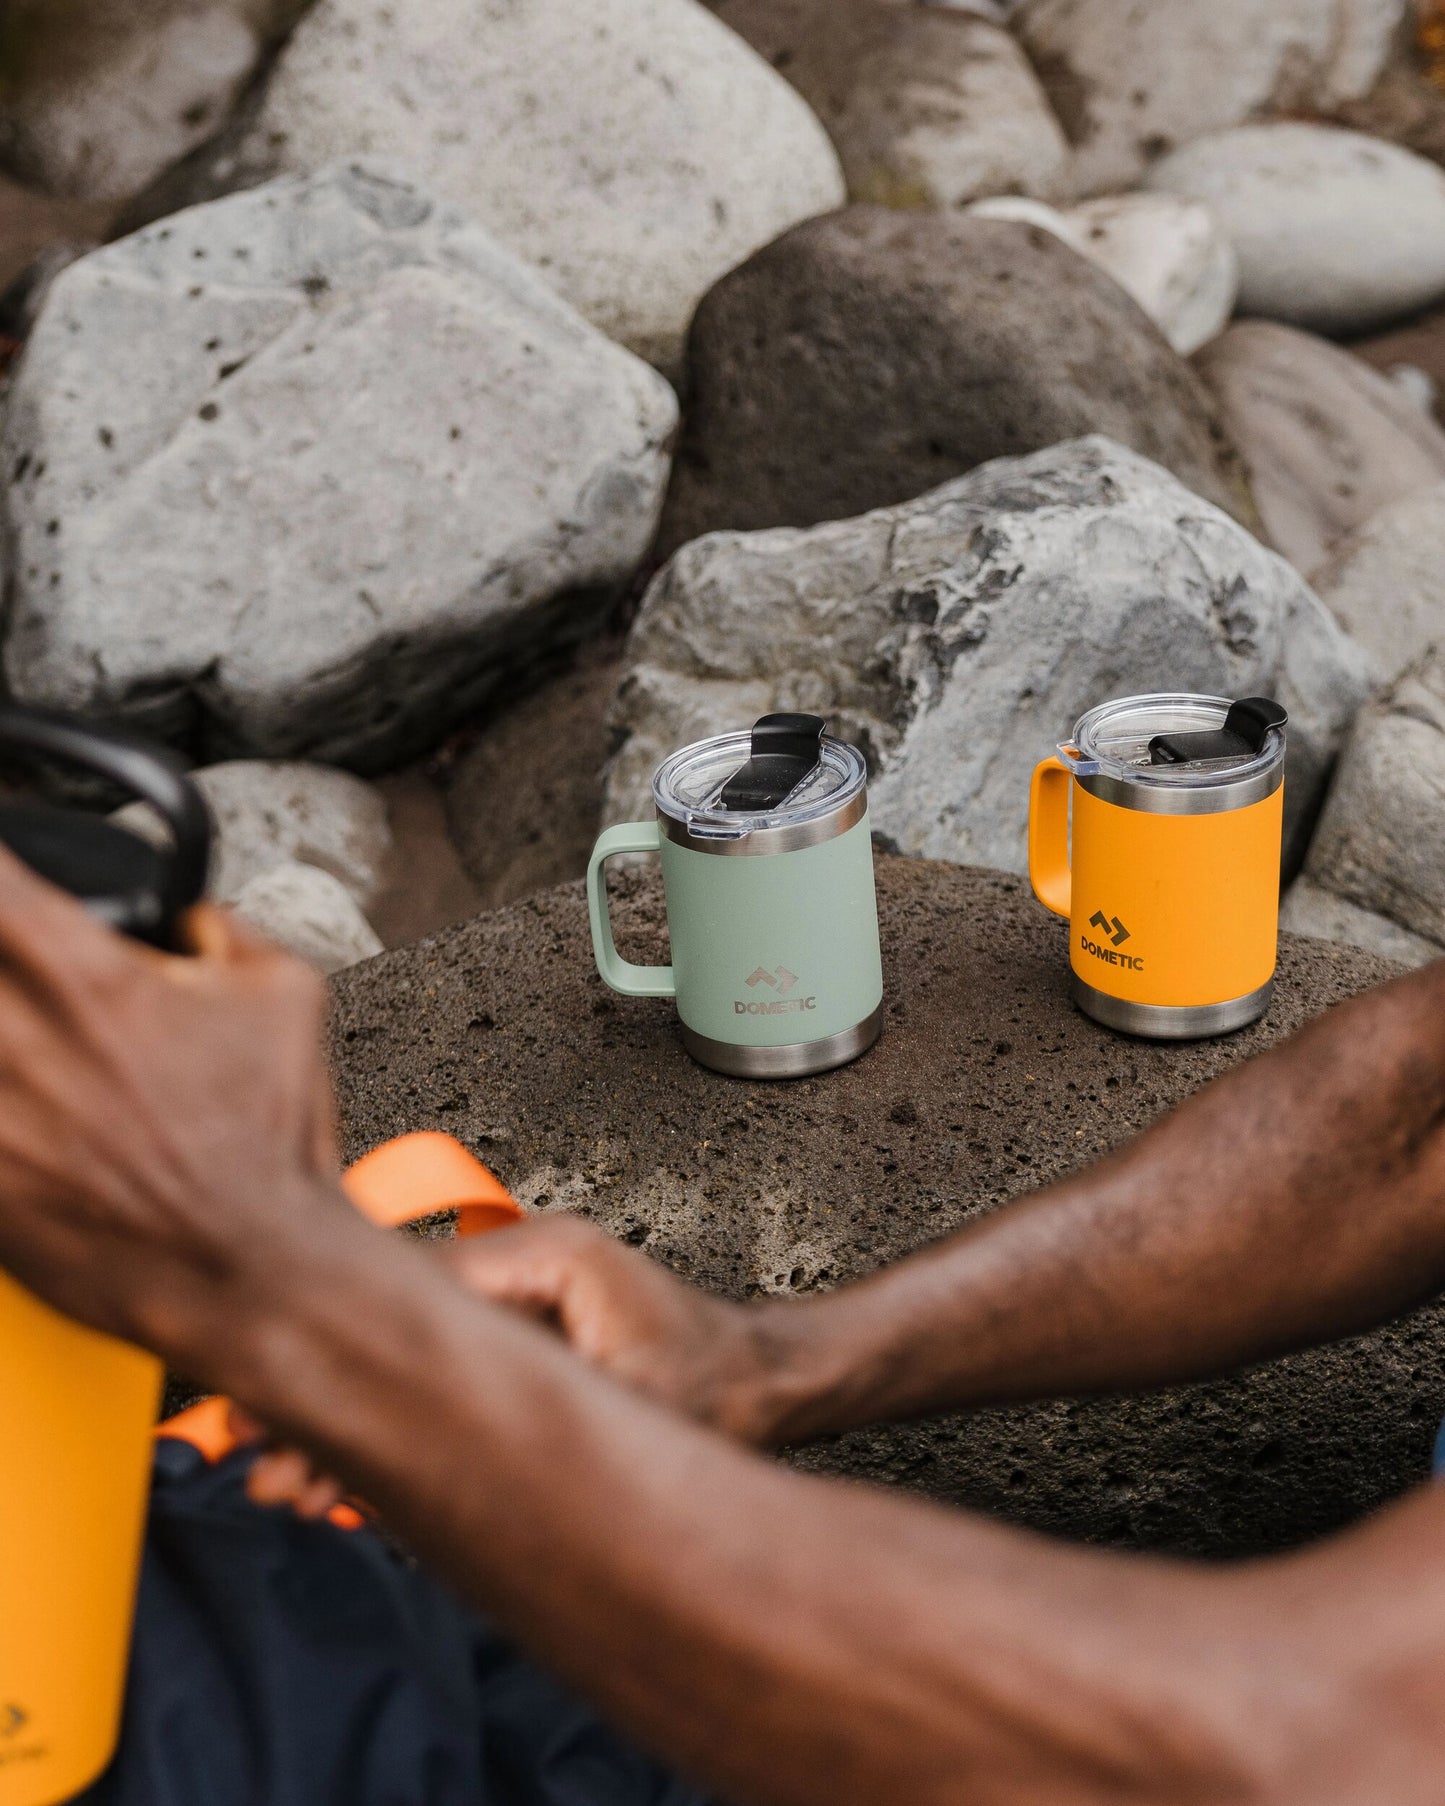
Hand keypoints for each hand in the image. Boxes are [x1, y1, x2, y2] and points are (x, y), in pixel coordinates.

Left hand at [0, 847, 348, 1364]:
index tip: (11, 877)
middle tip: (28, 984)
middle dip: (2, 960)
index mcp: (81, 974)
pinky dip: (0, 1109)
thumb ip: (220, 930)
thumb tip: (188, 918)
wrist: (250, 1267)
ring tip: (30, 1049)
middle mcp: (13, 1036)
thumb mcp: (286, 995)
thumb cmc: (268, 1141)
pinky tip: (31, 1110)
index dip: (3, 868)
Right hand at [238, 1215, 802, 1516]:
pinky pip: (431, 1359)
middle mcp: (523, 1257)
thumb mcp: (625, 1410)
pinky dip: (389, 1408)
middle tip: (260, 1458)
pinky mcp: (514, 1318)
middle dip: (329, 1392)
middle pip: (396, 1316)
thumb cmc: (712, 1388)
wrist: (763, 1381)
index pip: (416, 1292)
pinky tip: (340, 1462)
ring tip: (285, 1478)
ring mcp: (516, 1285)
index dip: (346, 1352)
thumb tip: (419, 1442)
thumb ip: (527, 1413)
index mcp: (549, 1256)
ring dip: (350, 1408)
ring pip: (405, 1342)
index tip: (282, 1402)